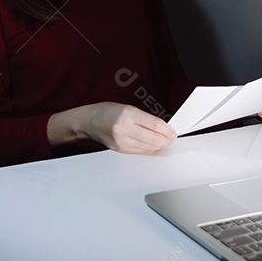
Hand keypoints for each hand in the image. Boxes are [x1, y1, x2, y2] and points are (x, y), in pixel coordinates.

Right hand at [49, 102, 175, 153]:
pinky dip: (149, 149)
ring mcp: (122, 142)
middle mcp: (124, 129)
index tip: (173, 131)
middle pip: (153, 139)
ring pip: (148, 148)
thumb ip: (145, 118)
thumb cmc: (107, 111)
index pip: (154, 124)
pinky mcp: (120, 150)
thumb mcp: (128, 108)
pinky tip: (153, 146)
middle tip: (171, 138)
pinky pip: (140, 152)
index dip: (167, 130)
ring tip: (164, 141)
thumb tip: (164, 129)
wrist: (88, 122)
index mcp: (127, 114)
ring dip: (159, 146)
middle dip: (166, 140)